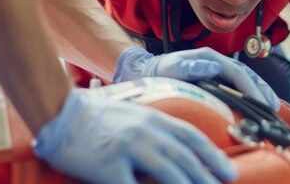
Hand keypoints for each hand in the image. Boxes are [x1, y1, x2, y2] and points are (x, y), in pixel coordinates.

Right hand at [34, 89, 236, 183]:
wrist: (61, 114)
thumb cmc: (98, 116)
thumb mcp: (134, 115)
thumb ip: (156, 129)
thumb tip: (178, 149)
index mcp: (153, 118)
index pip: (191, 137)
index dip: (212, 155)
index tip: (228, 170)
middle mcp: (145, 132)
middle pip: (184, 156)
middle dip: (207, 175)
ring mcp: (127, 148)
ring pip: (166, 171)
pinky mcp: (107, 166)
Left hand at [114, 46, 279, 110]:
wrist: (148, 71)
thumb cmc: (159, 72)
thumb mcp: (171, 68)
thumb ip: (190, 67)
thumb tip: (214, 66)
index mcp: (210, 58)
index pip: (238, 73)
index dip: (251, 89)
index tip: (260, 104)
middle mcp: (218, 62)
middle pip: (248, 75)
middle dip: (262, 91)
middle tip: (273, 110)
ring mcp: (219, 70)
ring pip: (247, 80)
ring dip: (261, 93)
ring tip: (272, 109)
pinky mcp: (217, 80)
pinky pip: (240, 87)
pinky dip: (252, 95)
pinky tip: (259, 107)